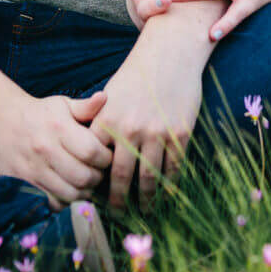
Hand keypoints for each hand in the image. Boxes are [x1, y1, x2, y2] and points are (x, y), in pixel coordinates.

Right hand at [0, 91, 112, 209]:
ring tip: (85, 181)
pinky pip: (52, 201)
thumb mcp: (62, 104)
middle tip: (98, 172)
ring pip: (70, 193)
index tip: (105, 156)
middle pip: (83, 177)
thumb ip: (86, 106)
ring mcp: (33, 169)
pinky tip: (68, 189)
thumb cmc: (39, 113)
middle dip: (97, 177)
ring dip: (84, 191)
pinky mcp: (23, 182)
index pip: (91, 152)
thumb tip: (105, 98)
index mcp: (58, 128)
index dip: (105, 158)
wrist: (0, 119)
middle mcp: (45, 149)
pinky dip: (65, 201)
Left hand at [90, 36, 205, 211]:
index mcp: (108, 121)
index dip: (95, 184)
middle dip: (119, 201)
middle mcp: (131, 129)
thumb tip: (90, 158)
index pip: (97, 163)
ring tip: (144, 211)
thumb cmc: (136, 76)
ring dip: (146, 199)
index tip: (94, 199)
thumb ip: (99, 126)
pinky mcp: (180, 133)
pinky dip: (170, 184)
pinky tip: (167, 194)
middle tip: (118, 216)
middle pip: (122, 177)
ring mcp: (157, 133)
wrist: (170, 55)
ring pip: (149, 177)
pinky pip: (174, 167)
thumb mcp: (109, 98)